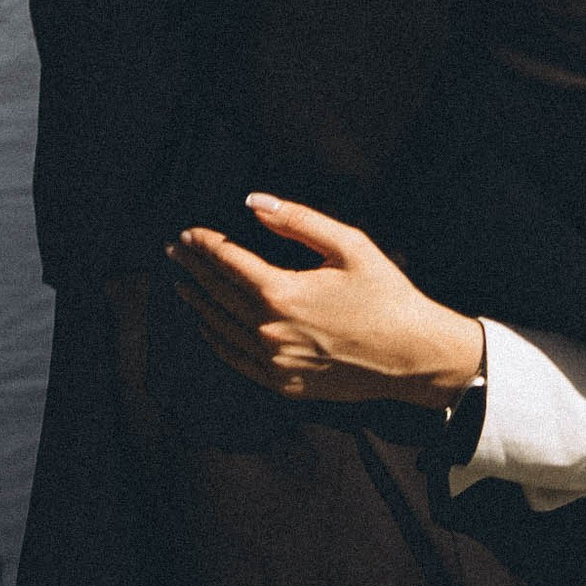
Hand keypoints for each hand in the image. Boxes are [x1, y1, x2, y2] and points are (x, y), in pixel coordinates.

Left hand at [165, 196, 484, 412]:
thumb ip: (298, 220)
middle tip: (174, 251)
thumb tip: (254, 202)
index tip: (187, 233)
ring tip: (184, 285)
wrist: (410, 354)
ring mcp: (273, 363)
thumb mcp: (348, 244)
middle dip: (194, 269)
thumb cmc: (385, 293)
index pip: (228, 263)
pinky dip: (217, 341)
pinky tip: (209, 328)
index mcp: (282, 293)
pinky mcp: (283, 384)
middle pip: (218, 294)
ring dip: (199, 304)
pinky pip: (236, 361)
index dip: (205, 245)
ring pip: (221, 330)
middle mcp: (269, 331)